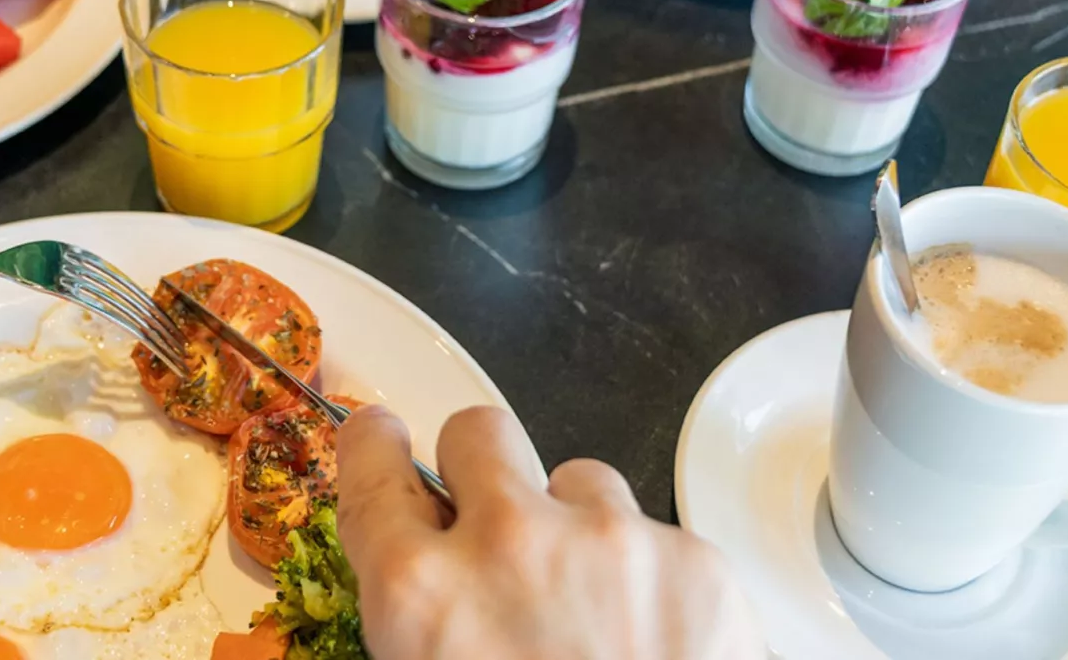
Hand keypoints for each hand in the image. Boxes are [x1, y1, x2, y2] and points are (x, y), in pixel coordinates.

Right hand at [337, 404, 764, 659]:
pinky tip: (653, 646)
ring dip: (576, 530)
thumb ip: (413, 627)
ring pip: (579, 479)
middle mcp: (510, 545)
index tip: (384, 444)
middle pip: (477, 430)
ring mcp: (611, 543)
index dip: (376, 449)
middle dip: (481, 469)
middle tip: (496, 527)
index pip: (372, 462)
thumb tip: (412, 587)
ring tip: (593, 616)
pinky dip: (651, 579)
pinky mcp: (695, 562)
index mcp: (420, 596)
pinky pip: (656, 536)